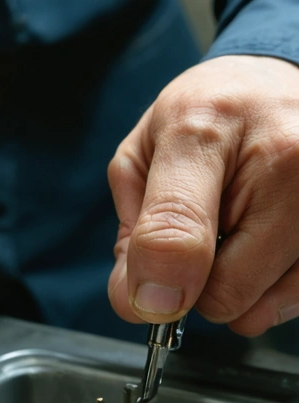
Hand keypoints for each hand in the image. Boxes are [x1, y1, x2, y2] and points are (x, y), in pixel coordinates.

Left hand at [107, 55, 298, 335]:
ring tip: (240, 233)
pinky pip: (298, 298)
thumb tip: (136, 303)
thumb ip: (134, 231)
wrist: (280, 81)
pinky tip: (269, 245)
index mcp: (205, 131)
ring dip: (241, 288)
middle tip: (200, 241)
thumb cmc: (208, 119)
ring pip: (265, 307)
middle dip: (197, 285)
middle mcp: (285, 159)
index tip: (149, 303)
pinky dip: (275, 289)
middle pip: (226, 293)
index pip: (177, 234)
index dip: (155, 284)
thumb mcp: (144, 154)